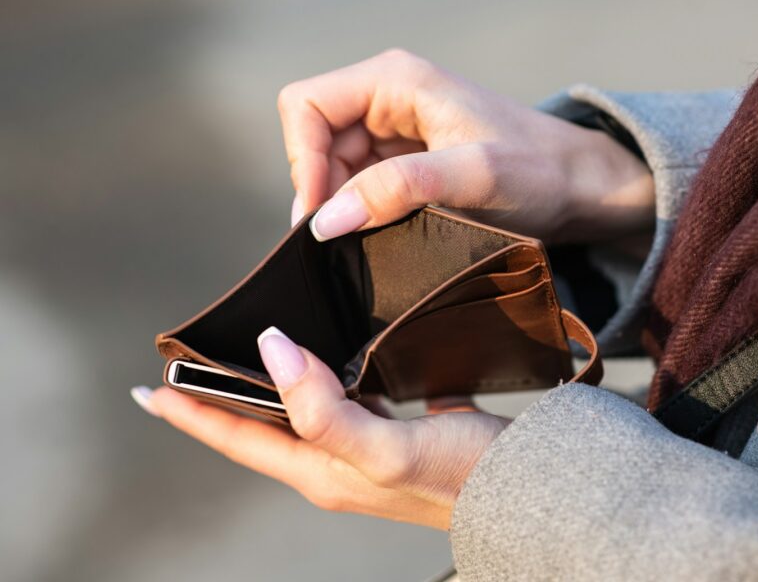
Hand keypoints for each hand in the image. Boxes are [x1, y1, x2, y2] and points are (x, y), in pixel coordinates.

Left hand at [133, 328, 508, 528]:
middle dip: (218, 398)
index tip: (148, 387)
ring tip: (242, 357)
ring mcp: (363, 448)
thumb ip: (322, 409)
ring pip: (296, 410)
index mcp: (320, 471)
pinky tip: (327, 352)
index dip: (190, 413)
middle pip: (259, 427)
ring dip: (265, 386)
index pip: (237, 439)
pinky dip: (319, 375)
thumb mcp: (385, 449)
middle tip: (187, 365)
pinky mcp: (392, 429)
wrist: (526, 489)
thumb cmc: (460, 477)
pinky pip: (340, 397)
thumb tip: (272, 351)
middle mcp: (333, 462)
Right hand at [279, 49, 653, 243]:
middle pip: (313, 140)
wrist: (580, 188)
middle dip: (320, 190)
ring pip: (332, 168)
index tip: (321, 215)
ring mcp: (394, 131)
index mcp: (395, 80)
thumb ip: (398, 189)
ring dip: (340, 206)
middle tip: (340, 240)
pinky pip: (358, 185)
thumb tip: (328, 219)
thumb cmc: (540, 170)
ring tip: (366, 240)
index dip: (302, 160)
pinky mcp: (405, 162)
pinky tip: (379, 235)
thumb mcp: (473, 177)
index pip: (305, 106)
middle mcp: (387, 98)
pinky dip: (359, 213)